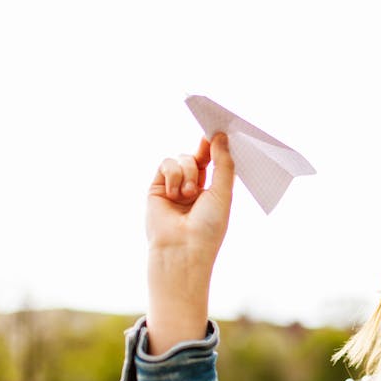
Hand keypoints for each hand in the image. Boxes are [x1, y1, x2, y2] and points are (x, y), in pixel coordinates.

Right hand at [147, 134, 234, 258]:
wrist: (182, 248)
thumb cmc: (208, 226)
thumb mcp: (223, 192)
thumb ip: (222, 163)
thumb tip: (219, 136)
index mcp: (212, 191)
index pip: (213, 162)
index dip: (215, 147)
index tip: (219, 132)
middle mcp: (193, 188)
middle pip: (196, 157)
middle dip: (202, 154)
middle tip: (206, 151)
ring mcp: (174, 188)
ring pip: (182, 159)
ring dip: (187, 173)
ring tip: (189, 195)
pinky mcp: (157, 188)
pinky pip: (166, 164)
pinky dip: (173, 175)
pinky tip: (175, 194)